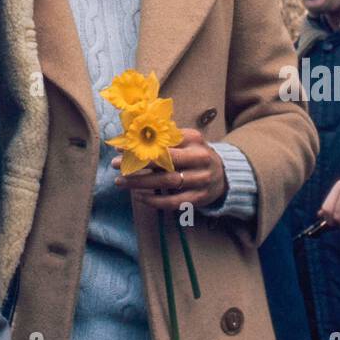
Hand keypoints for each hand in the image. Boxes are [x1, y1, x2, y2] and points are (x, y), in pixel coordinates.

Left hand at [112, 130, 226, 209]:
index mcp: (194, 138)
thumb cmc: (194, 155)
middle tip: (115, 164)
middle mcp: (200, 158)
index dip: (140, 143)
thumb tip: (128, 137)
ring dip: (140, 183)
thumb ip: (163, 138)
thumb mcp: (186, 141)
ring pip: (166, 182)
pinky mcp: (199, 198)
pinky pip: (173, 202)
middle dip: (138, 163)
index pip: (163, 139)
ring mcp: (201, 179)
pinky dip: (154, 201)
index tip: (120, 147)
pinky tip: (139, 197)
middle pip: (165, 160)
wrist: (224, 176)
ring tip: (121, 182)